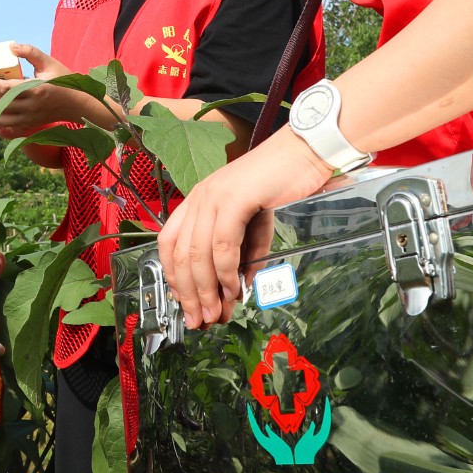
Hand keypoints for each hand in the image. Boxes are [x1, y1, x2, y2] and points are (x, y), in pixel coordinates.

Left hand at [0, 43, 88, 138]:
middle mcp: (31, 107)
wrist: (78, 104)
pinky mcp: (29, 125)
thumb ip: (30, 52)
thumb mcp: (49, 62)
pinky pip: (6, 128)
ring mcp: (29, 118)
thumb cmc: (63, 80)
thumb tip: (11, 46)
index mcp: (35, 90)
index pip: (6, 89)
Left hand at [157, 130, 331, 327]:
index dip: (174, 278)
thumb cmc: (279, 185)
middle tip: (199, 320)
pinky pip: (223, 244)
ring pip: (198, 253)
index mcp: (197, 201)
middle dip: (189, 294)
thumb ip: (242, 256)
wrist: (303, 153)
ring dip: (206, 289)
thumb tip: (236, 289)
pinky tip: (234, 288)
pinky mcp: (233, 198)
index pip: (169, 244)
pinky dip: (227, 272)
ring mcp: (212, 196)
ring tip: (216, 312)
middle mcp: (198, 197)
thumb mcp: (254, 226)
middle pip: (180, 254)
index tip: (185, 304)